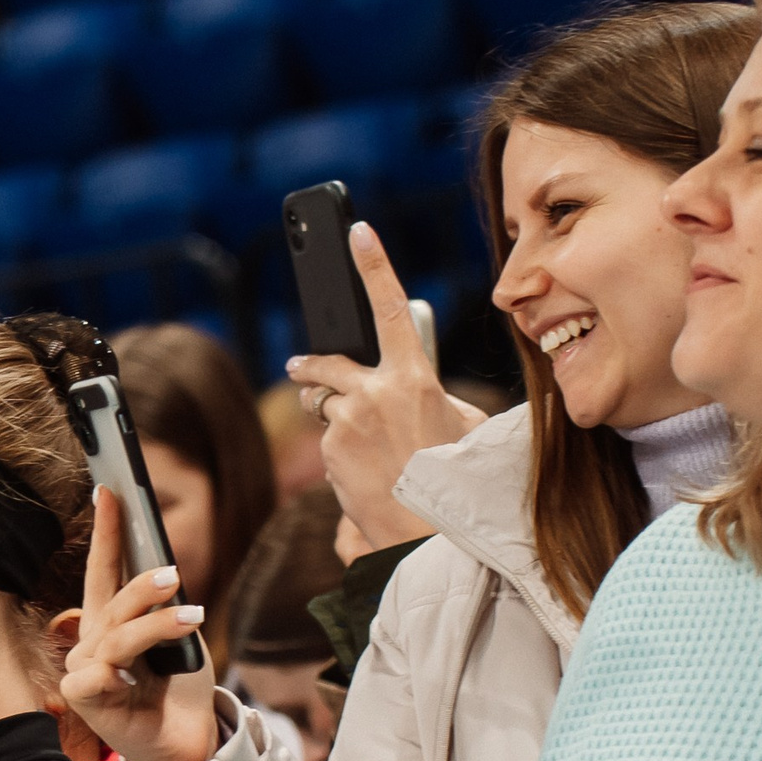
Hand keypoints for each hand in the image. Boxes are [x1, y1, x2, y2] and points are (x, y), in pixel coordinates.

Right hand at [59, 489, 222, 760]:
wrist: (184, 744)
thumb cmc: (177, 690)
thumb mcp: (179, 640)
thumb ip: (166, 608)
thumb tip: (164, 573)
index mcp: (110, 622)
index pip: (104, 569)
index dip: (106, 531)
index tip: (110, 491)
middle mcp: (91, 641)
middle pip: (111, 600)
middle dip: (140, 583)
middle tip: (172, 572)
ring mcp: (84, 669)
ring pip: (116, 635)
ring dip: (154, 623)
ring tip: (191, 617)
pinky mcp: (84, 698)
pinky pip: (99, 673)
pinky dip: (122, 670)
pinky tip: (138, 676)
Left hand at [286, 224, 478, 552]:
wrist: (429, 527)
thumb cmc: (455, 476)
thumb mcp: (462, 424)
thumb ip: (433, 395)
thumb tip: (417, 391)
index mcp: (414, 377)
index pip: (392, 308)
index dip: (375, 266)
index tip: (358, 233)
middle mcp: (375, 392)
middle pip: (329, 364)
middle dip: (311, 366)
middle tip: (299, 367)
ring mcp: (347, 421)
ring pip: (324, 407)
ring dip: (331, 417)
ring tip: (359, 445)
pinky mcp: (328, 450)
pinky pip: (326, 441)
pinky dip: (337, 451)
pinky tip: (362, 472)